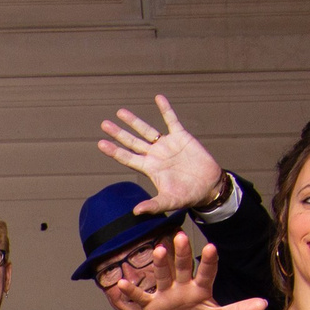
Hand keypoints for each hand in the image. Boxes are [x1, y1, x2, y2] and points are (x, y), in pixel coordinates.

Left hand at [100, 95, 225, 213]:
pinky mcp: (181, 137)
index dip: (114, 151)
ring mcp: (167, 145)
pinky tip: (158, 98)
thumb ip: (153, 205)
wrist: (208, 186)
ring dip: (134, 121)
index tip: (101, 143)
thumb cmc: (188, 196)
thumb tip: (136, 212)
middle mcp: (155, 155)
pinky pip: (171, 120)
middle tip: (104, 124)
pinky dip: (165, 109)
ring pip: (147, 130)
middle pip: (132, 142)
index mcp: (149, 168)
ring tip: (120, 112)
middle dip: (119, 133)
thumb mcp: (170, 201)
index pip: (127, 158)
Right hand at [116, 231, 268, 309]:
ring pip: (163, 275)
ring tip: (158, 250)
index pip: (206, 272)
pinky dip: (131, 290)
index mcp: (201, 287)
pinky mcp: (151, 304)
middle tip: (181, 236)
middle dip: (182, 253)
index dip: (209, 261)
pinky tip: (121, 282)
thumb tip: (264, 303)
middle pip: (183, 267)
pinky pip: (141, 296)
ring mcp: (166, 293)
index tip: (211, 247)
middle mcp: (183, 286)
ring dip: (159, 264)